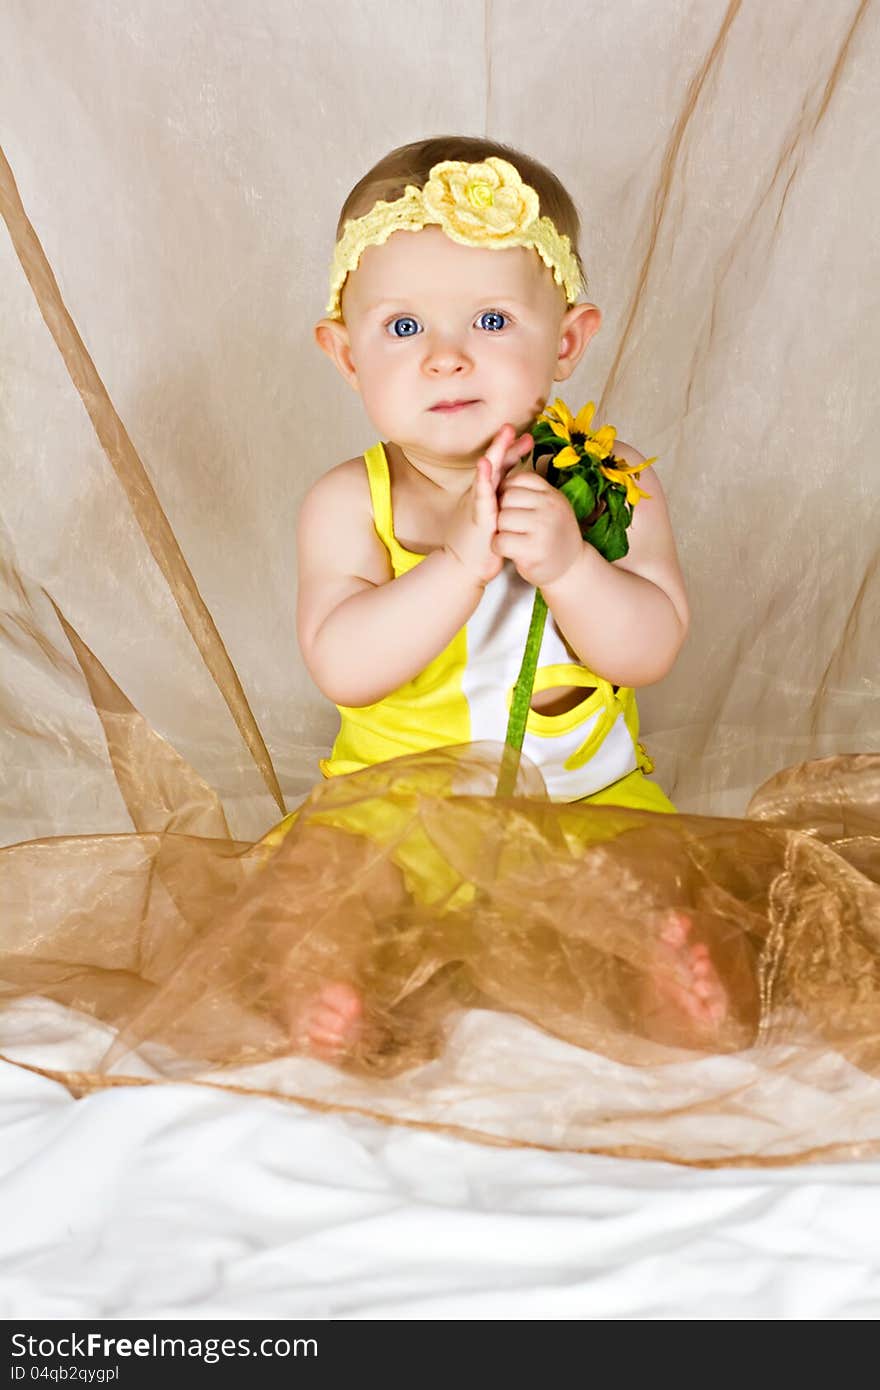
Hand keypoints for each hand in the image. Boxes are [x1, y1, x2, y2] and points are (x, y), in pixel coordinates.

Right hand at [442, 423, 533, 585]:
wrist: (462, 568)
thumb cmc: (478, 545)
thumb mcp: (494, 520)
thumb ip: (503, 504)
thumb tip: (515, 494)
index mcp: (488, 496)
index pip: (501, 469)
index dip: (512, 453)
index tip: (528, 439)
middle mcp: (481, 497)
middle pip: (494, 465)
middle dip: (503, 446)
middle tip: (513, 427)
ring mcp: (478, 506)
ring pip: (487, 475)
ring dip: (495, 455)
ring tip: (503, 436)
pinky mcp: (477, 518)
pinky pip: (481, 497)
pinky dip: (483, 480)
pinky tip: (486, 465)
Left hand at [493, 467, 584, 587]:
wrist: (571, 568)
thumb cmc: (553, 536)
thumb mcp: (551, 507)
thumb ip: (533, 493)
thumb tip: (502, 479)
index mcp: (552, 494)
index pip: (519, 479)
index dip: (508, 492)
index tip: (514, 507)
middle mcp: (550, 508)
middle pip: (507, 497)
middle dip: (503, 511)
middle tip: (513, 526)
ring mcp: (543, 529)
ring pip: (502, 518)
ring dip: (500, 530)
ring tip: (513, 538)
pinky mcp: (533, 551)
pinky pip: (501, 541)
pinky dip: (499, 547)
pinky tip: (510, 551)